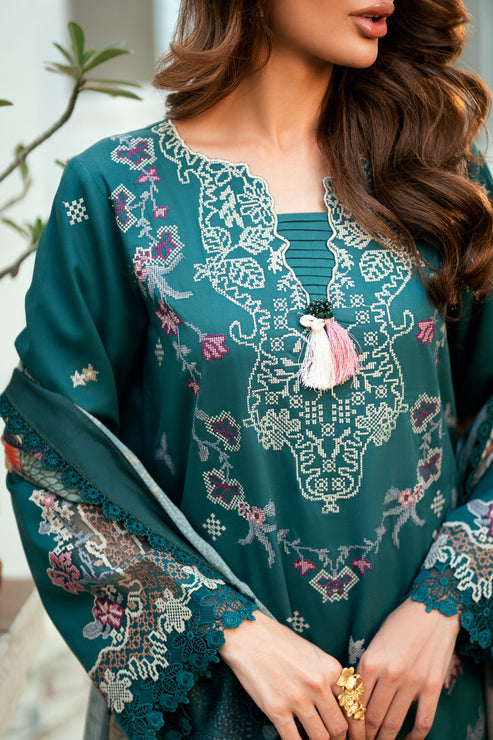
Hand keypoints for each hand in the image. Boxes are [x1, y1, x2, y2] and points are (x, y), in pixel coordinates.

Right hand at [219, 610, 361, 739]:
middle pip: (339, 727)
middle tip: (332, 738)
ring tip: (314, 738)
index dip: (351, 721)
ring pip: (320, 738)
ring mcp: (297, 699)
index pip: (352, 705)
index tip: (347, 728)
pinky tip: (296, 739)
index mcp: (330, 669)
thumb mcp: (312, 653)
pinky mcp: (277, 710)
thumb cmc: (279, 641)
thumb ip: (328, 676)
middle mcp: (318, 685)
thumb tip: (339, 701)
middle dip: (338, 737)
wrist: (248, 635)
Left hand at [357, 597, 459, 739]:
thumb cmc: (399, 623)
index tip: (348, 732)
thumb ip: (365, 668)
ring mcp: (412, 682)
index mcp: (370, 661)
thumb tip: (354, 696)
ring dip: (384, 738)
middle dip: (364, 735)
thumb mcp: (374, 642)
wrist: (431, 609)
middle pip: (371, 717)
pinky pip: (423, 721)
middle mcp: (389, 674)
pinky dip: (414, 737)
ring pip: (393, 723)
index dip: (350, 723)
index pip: (353, 702)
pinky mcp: (432, 686)